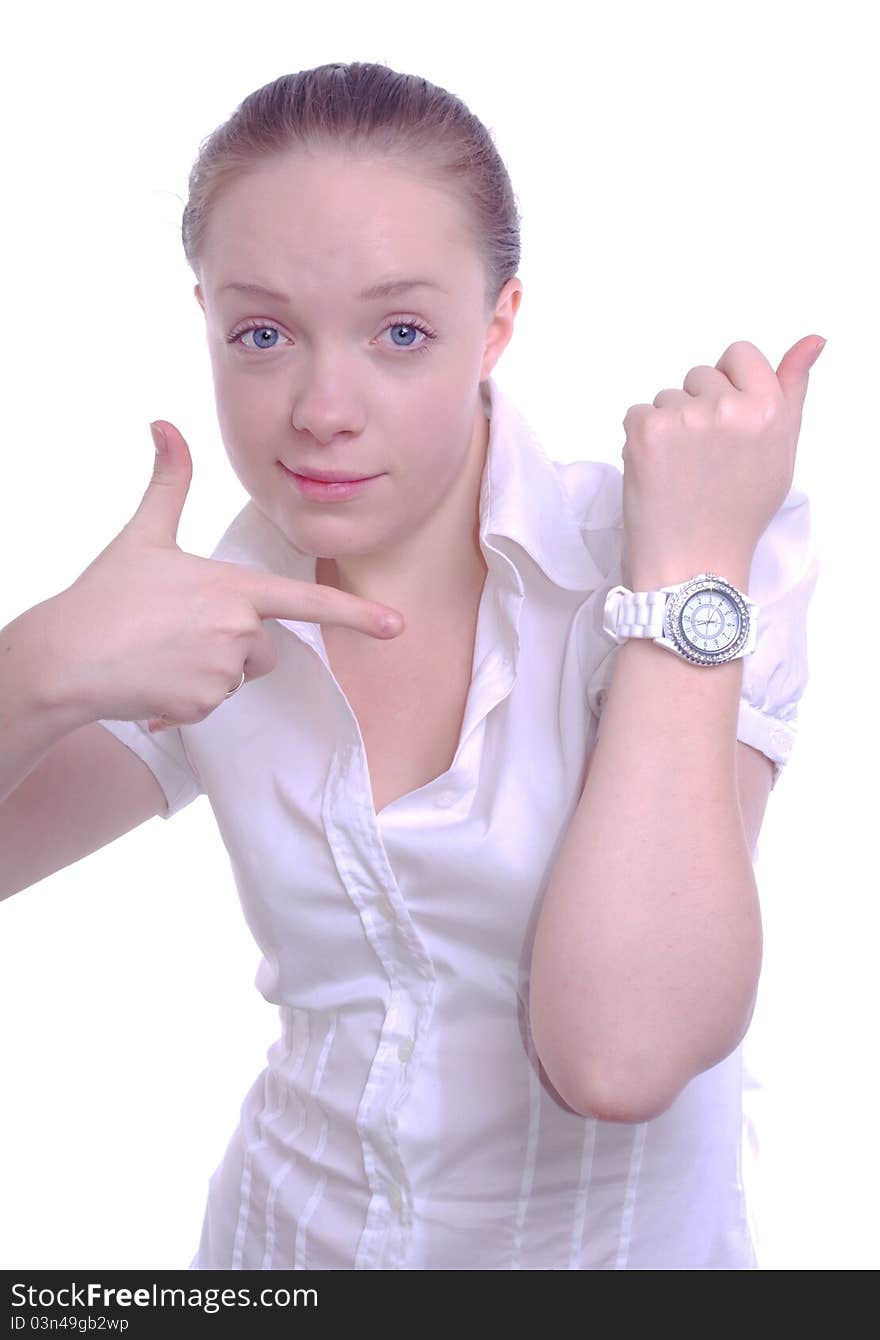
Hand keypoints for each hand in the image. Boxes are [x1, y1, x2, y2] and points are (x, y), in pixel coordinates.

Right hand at [41, 421, 405, 731]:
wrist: (66, 657)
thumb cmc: (105, 595)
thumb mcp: (143, 535)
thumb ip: (168, 482)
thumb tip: (163, 424)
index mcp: (233, 587)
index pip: (307, 599)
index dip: (357, 613)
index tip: (397, 626)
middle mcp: (237, 631)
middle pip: (264, 645)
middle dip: (233, 643)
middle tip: (178, 631)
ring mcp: (222, 672)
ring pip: (239, 675)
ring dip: (211, 669)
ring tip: (163, 653)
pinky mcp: (202, 706)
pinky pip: (213, 703)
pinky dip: (188, 696)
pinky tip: (153, 679)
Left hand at [619, 334, 824, 589]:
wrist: (693, 564)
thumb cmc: (738, 512)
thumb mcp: (780, 451)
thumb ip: (793, 391)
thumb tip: (812, 341)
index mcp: (768, 409)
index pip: (739, 354)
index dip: (729, 385)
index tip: (726, 422)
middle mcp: (729, 407)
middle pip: (701, 374)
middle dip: (699, 407)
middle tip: (704, 458)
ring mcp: (684, 417)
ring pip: (668, 396)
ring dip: (670, 425)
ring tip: (682, 470)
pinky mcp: (646, 430)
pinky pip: (638, 413)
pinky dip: (642, 438)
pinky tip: (658, 472)